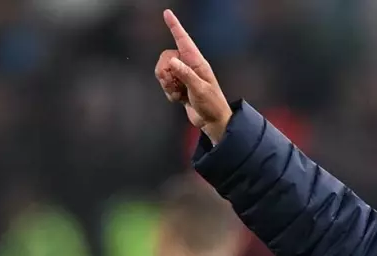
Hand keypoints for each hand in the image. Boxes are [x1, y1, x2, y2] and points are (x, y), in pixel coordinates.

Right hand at [155, 9, 231, 143]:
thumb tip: (172, 61)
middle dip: (164, 70)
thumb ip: (185, 75)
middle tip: (171, 84)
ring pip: (163, 70)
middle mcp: (190, 66)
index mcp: (198, 63)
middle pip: (166, 57)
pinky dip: (169, 92)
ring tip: (177, 94)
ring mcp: (183, 76)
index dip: (175, 27)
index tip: (167, 13)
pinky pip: (165, 83)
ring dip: (166, 84)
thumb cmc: (211, 105)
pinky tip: (179, 100)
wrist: (212, 122)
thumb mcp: (199, 90)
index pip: (184, 41)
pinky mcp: (179, 86)